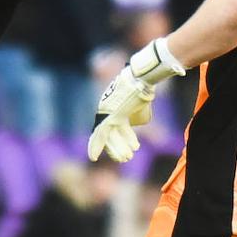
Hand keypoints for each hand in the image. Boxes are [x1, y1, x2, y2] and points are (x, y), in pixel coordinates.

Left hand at [88, 38, 187, 161]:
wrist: (142, 78)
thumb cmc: (144, 87)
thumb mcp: (140, 103)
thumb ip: (136, 114)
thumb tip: (137, 121)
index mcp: (113, 105)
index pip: (118, 126)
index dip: (127, 137)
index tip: (135, 145)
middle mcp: (106, 108)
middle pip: (112, 133)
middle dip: (121, 146)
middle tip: (128, 157)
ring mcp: (106, 112)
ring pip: (108, 137)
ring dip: (116, 149)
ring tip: (126, 158)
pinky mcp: (108, 116)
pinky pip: (100, 134)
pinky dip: (96, 146)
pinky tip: (93, 158)